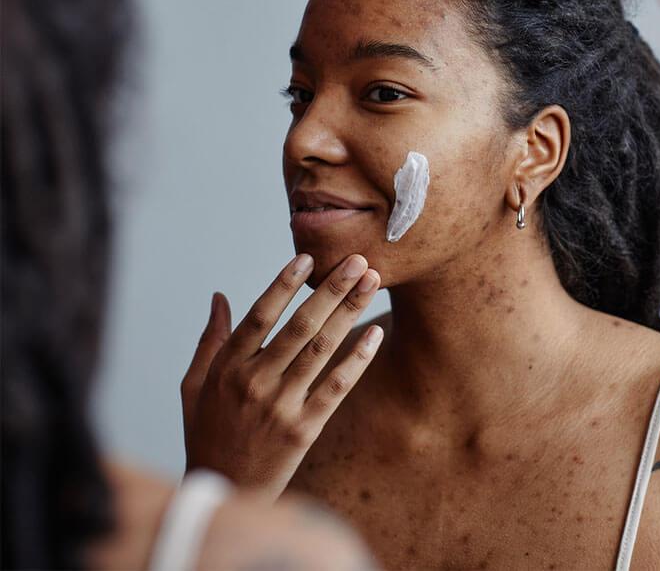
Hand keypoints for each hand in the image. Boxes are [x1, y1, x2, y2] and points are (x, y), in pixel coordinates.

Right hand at [180, 253, 382, 500]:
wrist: (223, 491)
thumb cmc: (207, 433)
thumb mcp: (195, 386)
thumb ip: (210, 340)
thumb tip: (219, 296)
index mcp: (227, 368)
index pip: (260, 316)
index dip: (283, 284)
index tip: (307, 257)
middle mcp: (254, 383)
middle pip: (300, 326)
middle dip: (331, 289)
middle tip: (358, 261)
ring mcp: (281, 406)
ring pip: (322, 349)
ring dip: (350, 312)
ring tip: (371, 282)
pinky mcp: (304, 429)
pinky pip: (336, 387)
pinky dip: (357, 359)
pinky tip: (374, 334)